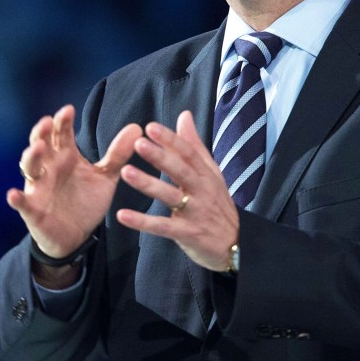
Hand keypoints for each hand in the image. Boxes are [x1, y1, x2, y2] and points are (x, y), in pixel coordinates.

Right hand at [7, 105, 141, 258]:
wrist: (75, 236)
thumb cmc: (86, 201)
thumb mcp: (105, 177)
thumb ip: (117, 154)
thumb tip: (137, 127)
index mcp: (65, 156)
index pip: (61, 133)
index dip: (63, 121)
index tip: (69, 110)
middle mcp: (49, 167)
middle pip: (41, 143)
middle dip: (43, 132)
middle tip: (50, 122)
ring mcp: (39, 187)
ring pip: (30, 167)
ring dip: (31, 157)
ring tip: (38, 148)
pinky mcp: (33, 210)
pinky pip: (22, 203)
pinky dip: (16, 199)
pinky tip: (13, 194)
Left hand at [116, 110, 238, 270]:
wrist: (237, 245)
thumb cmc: (217, 204)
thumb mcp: (211, 173)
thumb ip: (194, 145)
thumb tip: (184, 115)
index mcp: (206, 175)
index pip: (189, 153)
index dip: (171, 139)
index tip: (150, 127)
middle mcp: (202, 191)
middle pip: (180, 171)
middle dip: (160, 156)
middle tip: (138, 143)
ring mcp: (195, 213)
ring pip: (170, 196)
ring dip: (148, 184)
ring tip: (125, 172)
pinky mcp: (187, 234)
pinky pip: (162, 227)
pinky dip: (142, 222)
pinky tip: (122, 215)